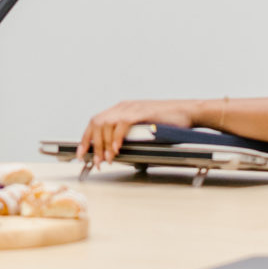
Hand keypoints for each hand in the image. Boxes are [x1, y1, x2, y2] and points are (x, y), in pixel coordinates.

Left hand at [78, 98, 197, 167]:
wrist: (187, 112)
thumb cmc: (167, 122)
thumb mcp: (142, 127)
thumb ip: (128, 134)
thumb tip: (113, 150)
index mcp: (121, 109)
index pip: (95, 122)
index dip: (85, 138)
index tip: (81, 152)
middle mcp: (123, 107)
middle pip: (97, 123)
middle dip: (93, 144)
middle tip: (96, 161)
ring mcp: (132, 108)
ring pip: (107, 124)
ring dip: (104, 144)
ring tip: (106, 159)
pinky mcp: (142, 112)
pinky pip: (122, 123)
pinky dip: (117, 137)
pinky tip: (117, 149)